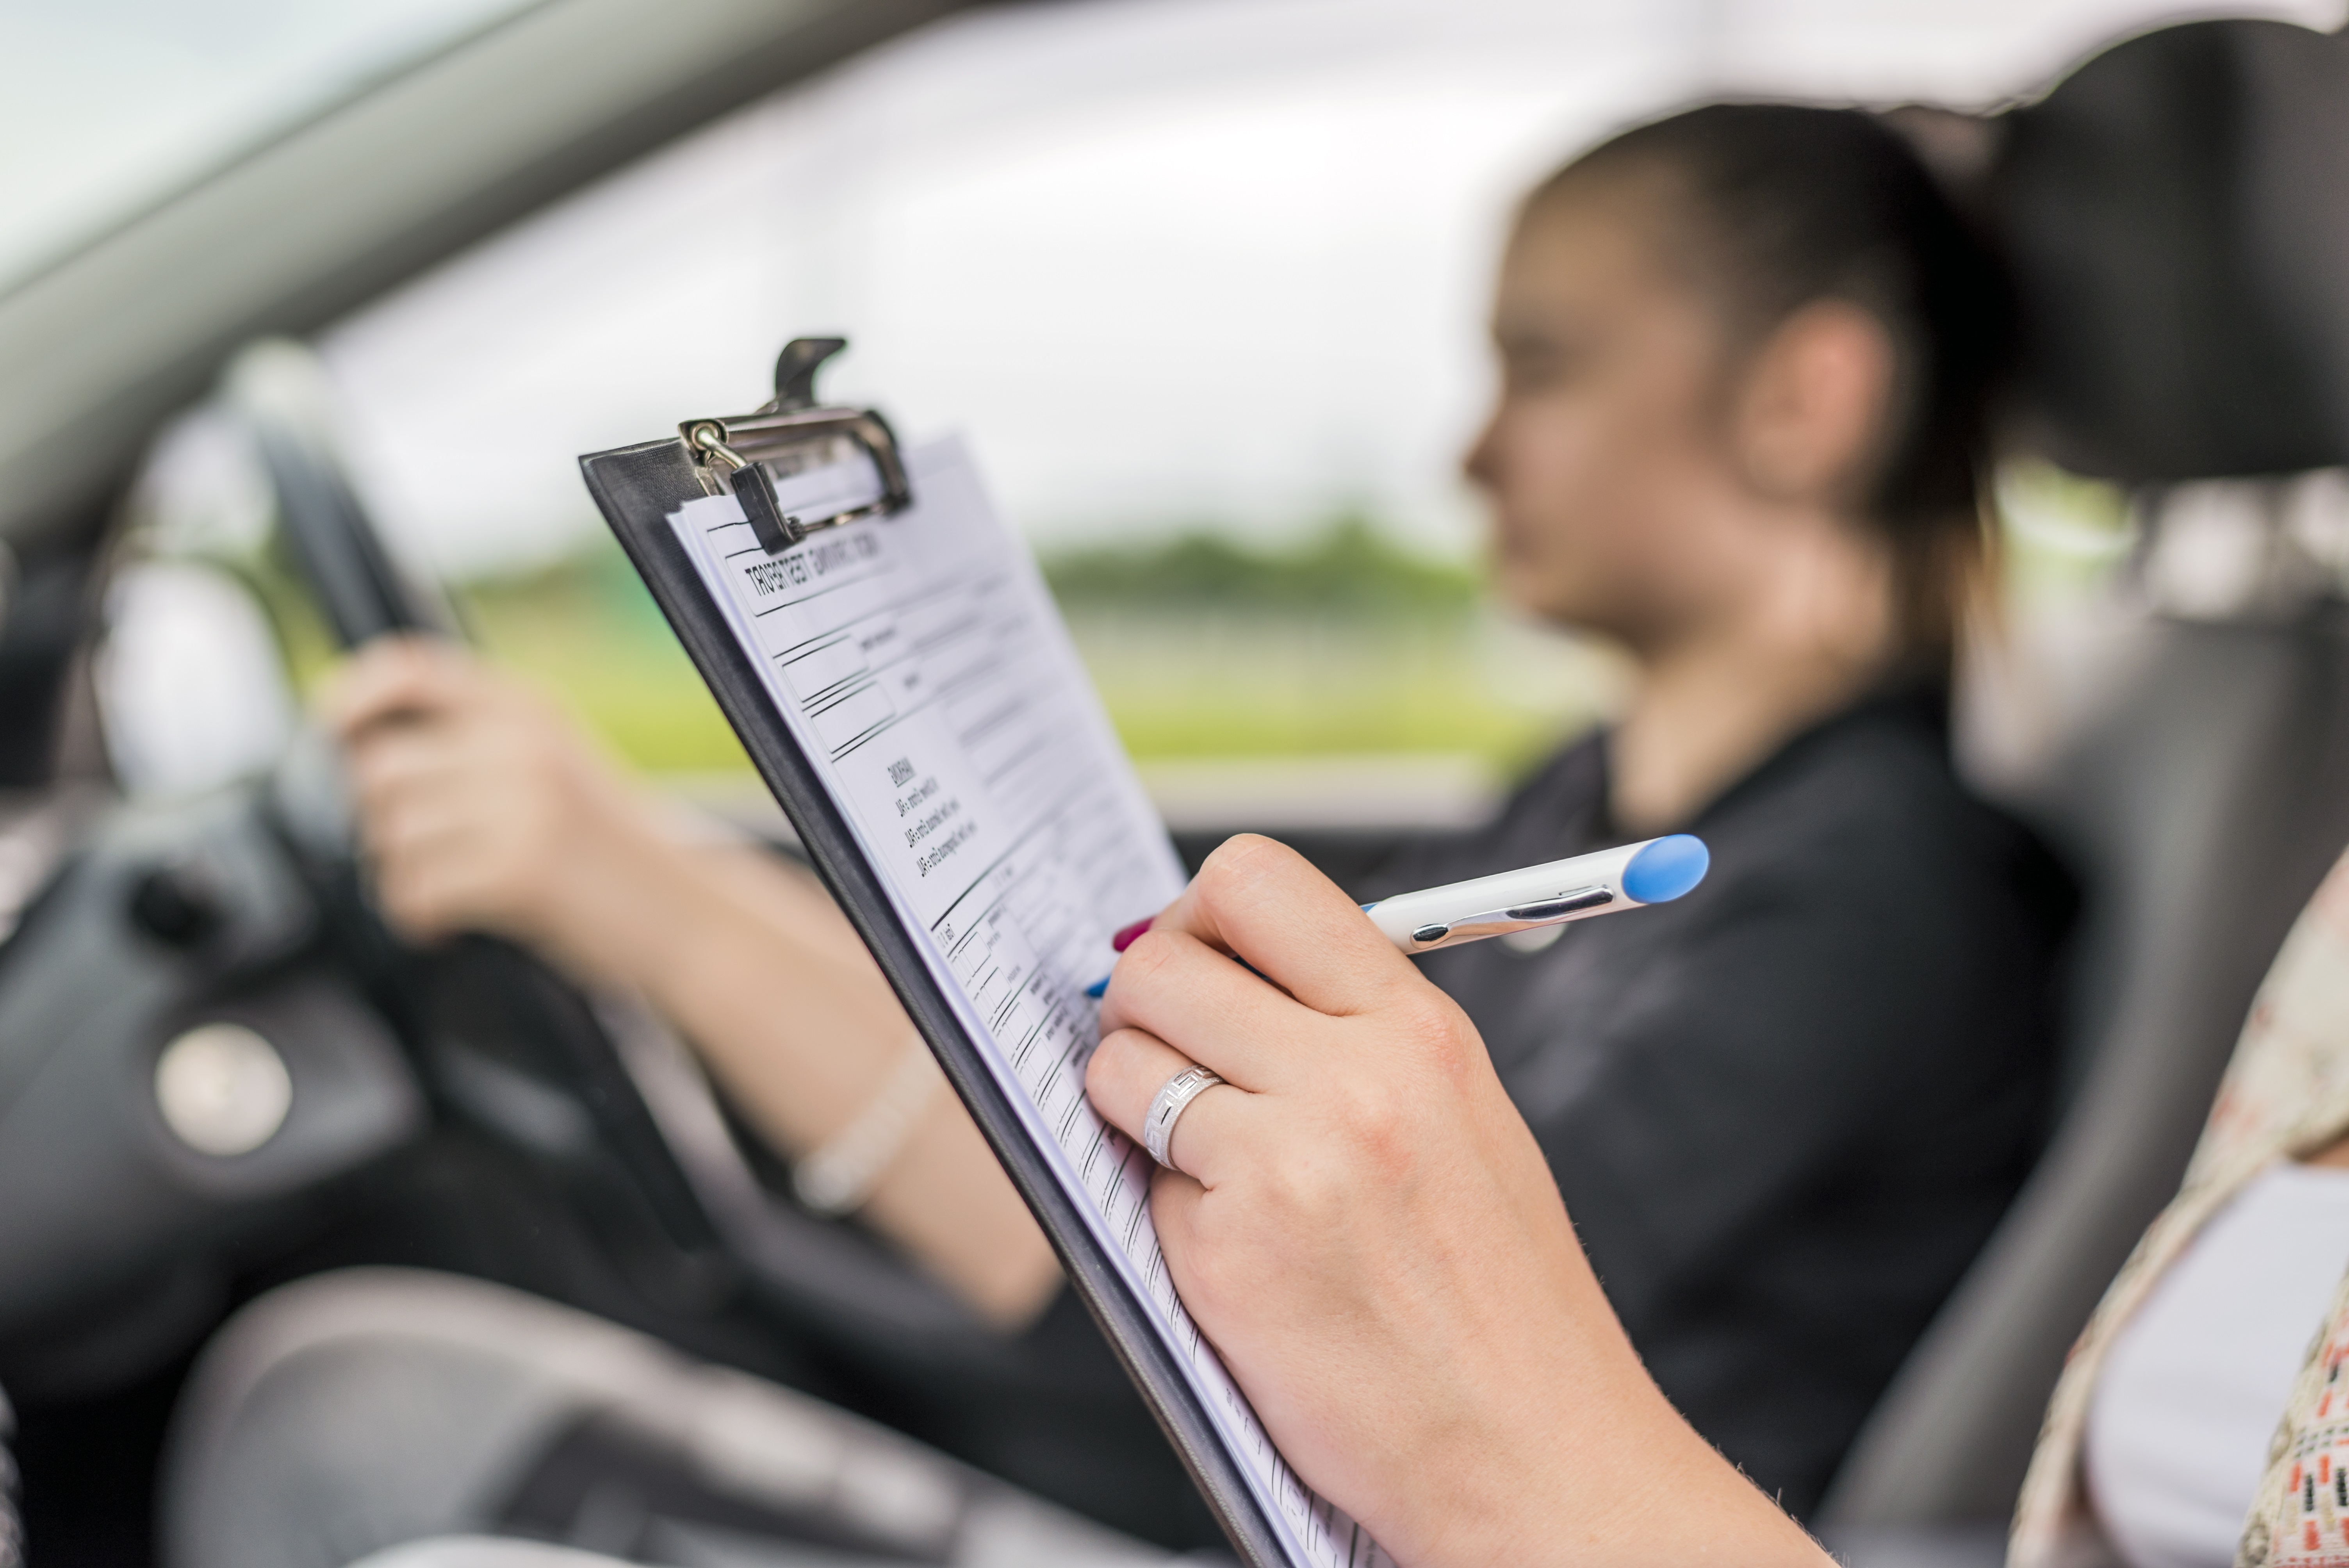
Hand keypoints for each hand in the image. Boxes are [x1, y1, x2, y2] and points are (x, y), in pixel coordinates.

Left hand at [321, 638, 675, 986]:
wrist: (690, 914)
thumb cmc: (616, 853)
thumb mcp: (557, 766)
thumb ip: (480, 743)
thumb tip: (366, 747)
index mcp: (529, 710)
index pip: (409, 669)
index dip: (352, 695)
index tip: (334, 730)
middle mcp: (522, 747)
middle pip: (380, 769)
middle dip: (384, 822)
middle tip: (422, 852)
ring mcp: (522, 807)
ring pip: (392, 836)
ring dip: (403, 875)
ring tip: (445, 892)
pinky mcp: (518, 871)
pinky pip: (416, 890)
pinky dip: (418, 917)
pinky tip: (449, 923)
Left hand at [1084, 836, 1826, 1566]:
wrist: (1533, 1453)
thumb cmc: (1497, 1297)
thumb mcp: (1458, 1116)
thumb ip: (1349, 1032)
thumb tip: (1219, 968)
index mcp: (1416, 1028)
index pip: (1254, 882)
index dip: (1194, 915)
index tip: (1194, 964)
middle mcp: (1355, 1076)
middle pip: (1157, 962)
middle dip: (1140, 1008)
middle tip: (1170, 1060)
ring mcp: (1287, 1163)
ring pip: (1121, 1067)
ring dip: (1136, 1108)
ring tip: (1211, 1166)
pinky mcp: (1229, 1254)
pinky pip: (1140, 1186)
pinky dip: (1169, 1215)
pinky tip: (1244, 1257)